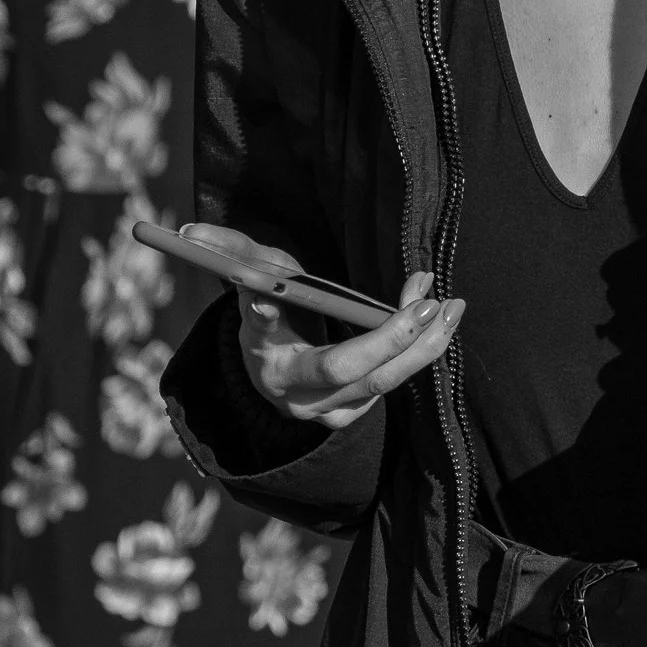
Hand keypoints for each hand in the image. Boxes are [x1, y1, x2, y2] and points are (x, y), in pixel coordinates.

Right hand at [181, 223, 463, 430]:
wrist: (279, 375)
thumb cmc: (272, 318)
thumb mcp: (252, 286)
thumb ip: (234, 257)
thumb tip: (192, 232)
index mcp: (262, 355)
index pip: (262, 334)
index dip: (264, 317)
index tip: (263, 299)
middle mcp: (293, 393)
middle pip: (344, 370)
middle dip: (389, 336)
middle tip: (426, 302)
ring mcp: (328, 411)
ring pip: (383, 381)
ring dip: (424, 342)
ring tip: (453, 305)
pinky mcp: (355, 414)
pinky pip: (395, 382)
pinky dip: (422, 349)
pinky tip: (443, 318)